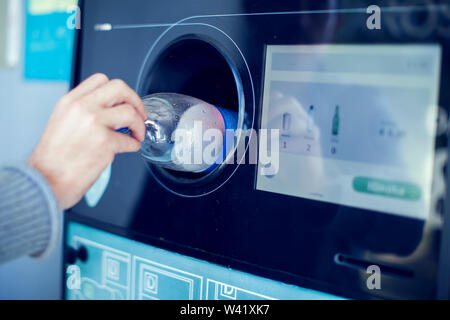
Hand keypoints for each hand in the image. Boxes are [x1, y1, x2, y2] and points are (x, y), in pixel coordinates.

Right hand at [28, 73, 146, 208]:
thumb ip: (83, 111)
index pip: (101, 80)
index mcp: (70, 101)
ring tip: (137, 135)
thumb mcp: (62, 122)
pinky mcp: (105, 142)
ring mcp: (94, 123)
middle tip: (140, 115)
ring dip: (140, 125)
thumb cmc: (53, 159)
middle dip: (136, 101)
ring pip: (130, 112)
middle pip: (120, 88)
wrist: (45, 181)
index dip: (120, 91)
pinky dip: (134, 145)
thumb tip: (110, 111)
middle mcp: (82, 107)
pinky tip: (129, 148)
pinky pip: (130, 140)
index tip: (126, 102)